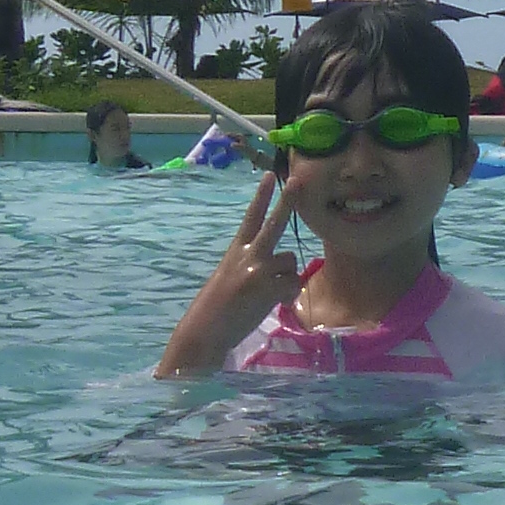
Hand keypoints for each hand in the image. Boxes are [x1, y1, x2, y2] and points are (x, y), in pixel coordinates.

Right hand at [155, 173, 299, 376]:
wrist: (206, 329)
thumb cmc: (219, 307)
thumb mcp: (232, 276)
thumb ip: (254, 265)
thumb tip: (285, 268)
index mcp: (236, 250)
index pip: (251, 217)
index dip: (262, 196)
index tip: (271, 175)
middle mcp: (248, 255)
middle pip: (274, 223)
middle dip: (287, 201)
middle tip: (298, 180)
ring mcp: (258, 270)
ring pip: (290, 262)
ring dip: (286, 278)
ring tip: (267, 295)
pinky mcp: (267, 288)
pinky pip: (292, 284)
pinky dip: (288, 296)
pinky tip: (272, 304)